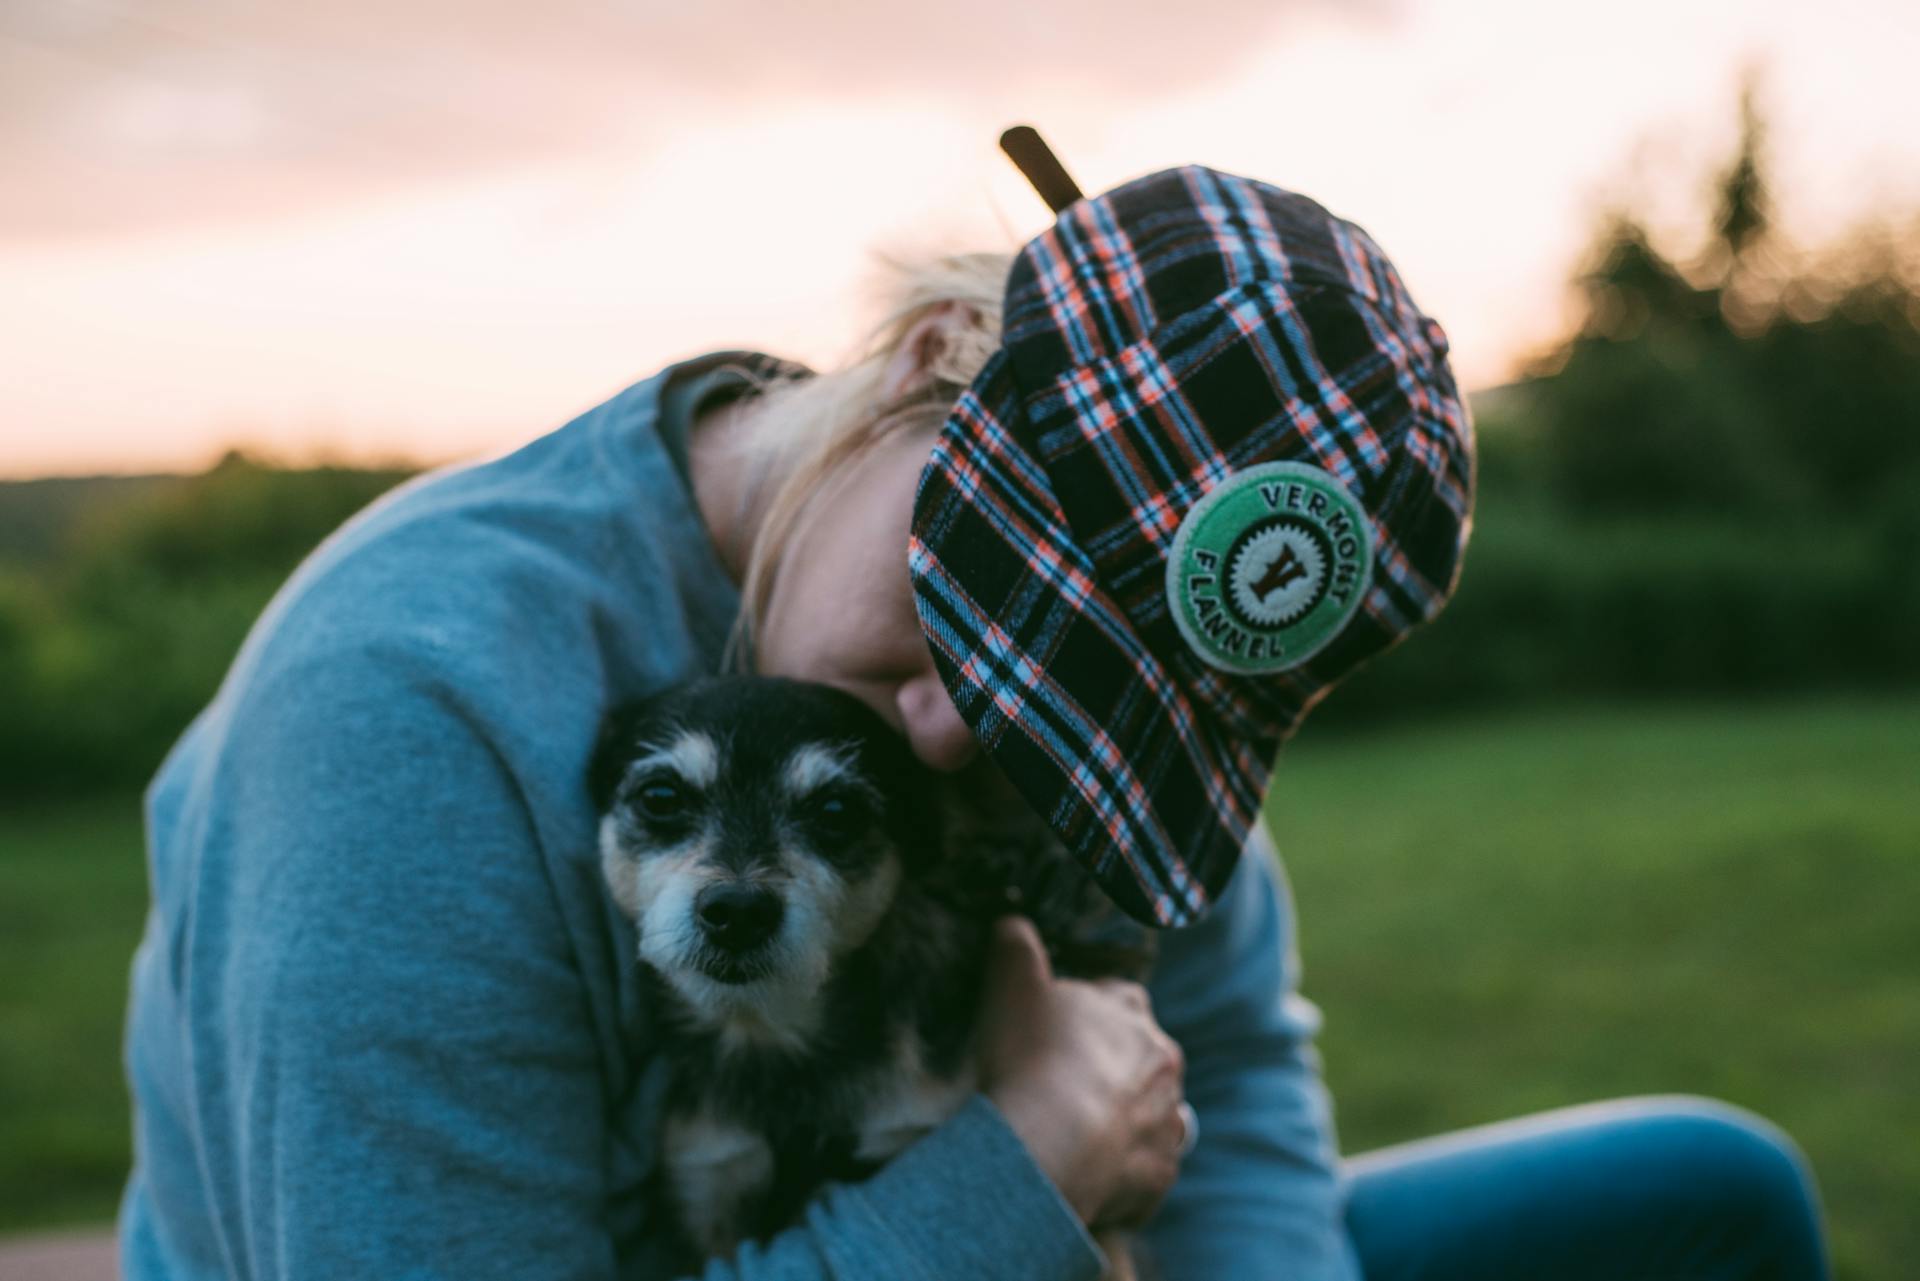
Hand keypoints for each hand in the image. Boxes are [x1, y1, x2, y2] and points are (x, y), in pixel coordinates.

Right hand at [976, 916, 1186, 1228]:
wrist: (1048, 1144)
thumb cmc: (1028, 1057)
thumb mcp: (1010, 983)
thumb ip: (1015, 945)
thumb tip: (1013, 924)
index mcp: (1131, 1010)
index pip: (1117, 997)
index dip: (1085, 1010)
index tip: (1055, 1028)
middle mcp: (1163, 1062)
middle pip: (1140, 1056)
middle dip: (1110, 1066)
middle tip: (1061, 1083)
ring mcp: (1167, 1121)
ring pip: (1151, 1112)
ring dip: (1125, 1118)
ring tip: (1077, 1131)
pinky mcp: (1159, 1175)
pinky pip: (1145, 1168)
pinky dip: (1123, 1170)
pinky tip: (1088, 1171)